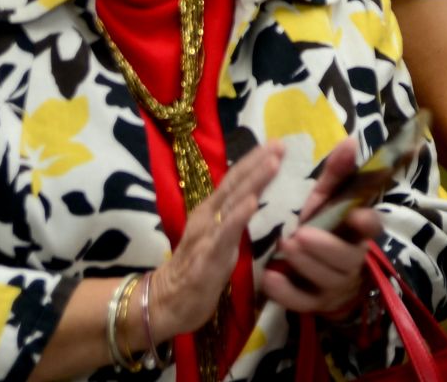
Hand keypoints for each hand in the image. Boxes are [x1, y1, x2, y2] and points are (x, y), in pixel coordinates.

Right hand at [151, 143, 283, 337]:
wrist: (167, 303)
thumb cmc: (197, 270)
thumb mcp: (219, 238)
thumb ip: (234, 218)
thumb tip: (257, 199)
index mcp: (211, 211)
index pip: (234, 180)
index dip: (254, 161)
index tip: (277, 143)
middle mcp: (207, 216)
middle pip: (234, 184)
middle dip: (258, 162)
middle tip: (280, 144)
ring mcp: (206, 234)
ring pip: (232, 203)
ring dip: (253, 181)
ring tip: (273, 162)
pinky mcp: (207, 257)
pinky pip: (224, 234)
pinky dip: (238, 216)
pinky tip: (252, 202)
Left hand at [269, 137, 383, 316]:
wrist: (316, 274)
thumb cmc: (321, 227)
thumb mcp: (325, 200)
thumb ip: (336, 174)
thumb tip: (350, 141)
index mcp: (356, 233)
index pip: (372, 227)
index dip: (365, 222)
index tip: (355, 214)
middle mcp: (351, 261)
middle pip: (346, 258)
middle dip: (323, 246)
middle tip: (298, 234)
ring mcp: (334, 286)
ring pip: (326, 280)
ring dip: (304, 264)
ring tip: (284, 247)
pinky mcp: (315, 304)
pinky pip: (303, 303)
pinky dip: (286, 292)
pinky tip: (268, 279)